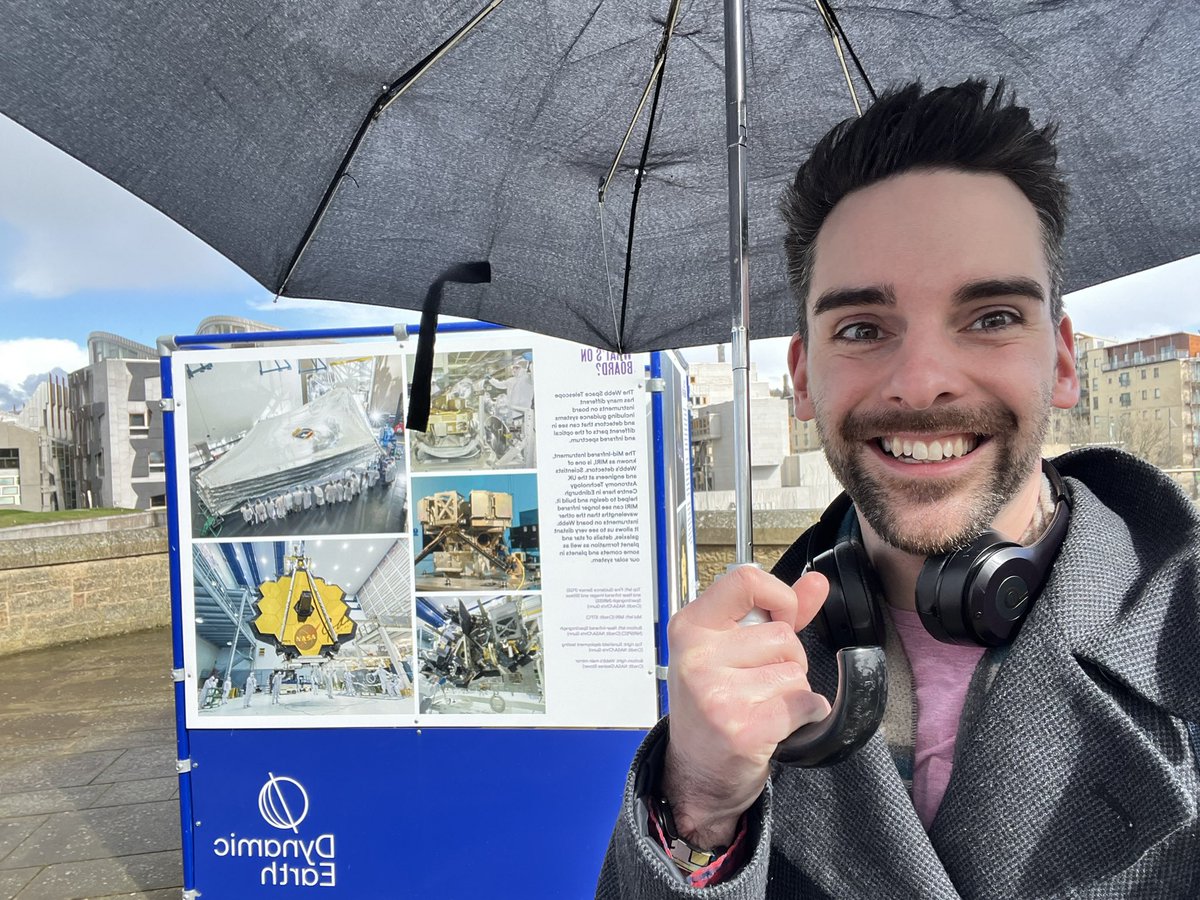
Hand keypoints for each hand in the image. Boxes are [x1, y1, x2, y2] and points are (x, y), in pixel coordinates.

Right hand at [661, 565, 830, 847]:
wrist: (696, 772)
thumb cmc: (712, 705)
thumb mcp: (730, 650)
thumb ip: (776, 613)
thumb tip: (817, 582)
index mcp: (690, 626)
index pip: (746, 580)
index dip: (779, 597)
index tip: (780, 619)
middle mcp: (697, 656)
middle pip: (783, 636)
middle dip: (787, 661)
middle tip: (758, 683)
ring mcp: (715, 693)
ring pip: (795, 673)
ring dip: (793, 692)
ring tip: (762, 706)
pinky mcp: (740, 728)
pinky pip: (803, 703)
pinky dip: (806, 714)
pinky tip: (781, 724)